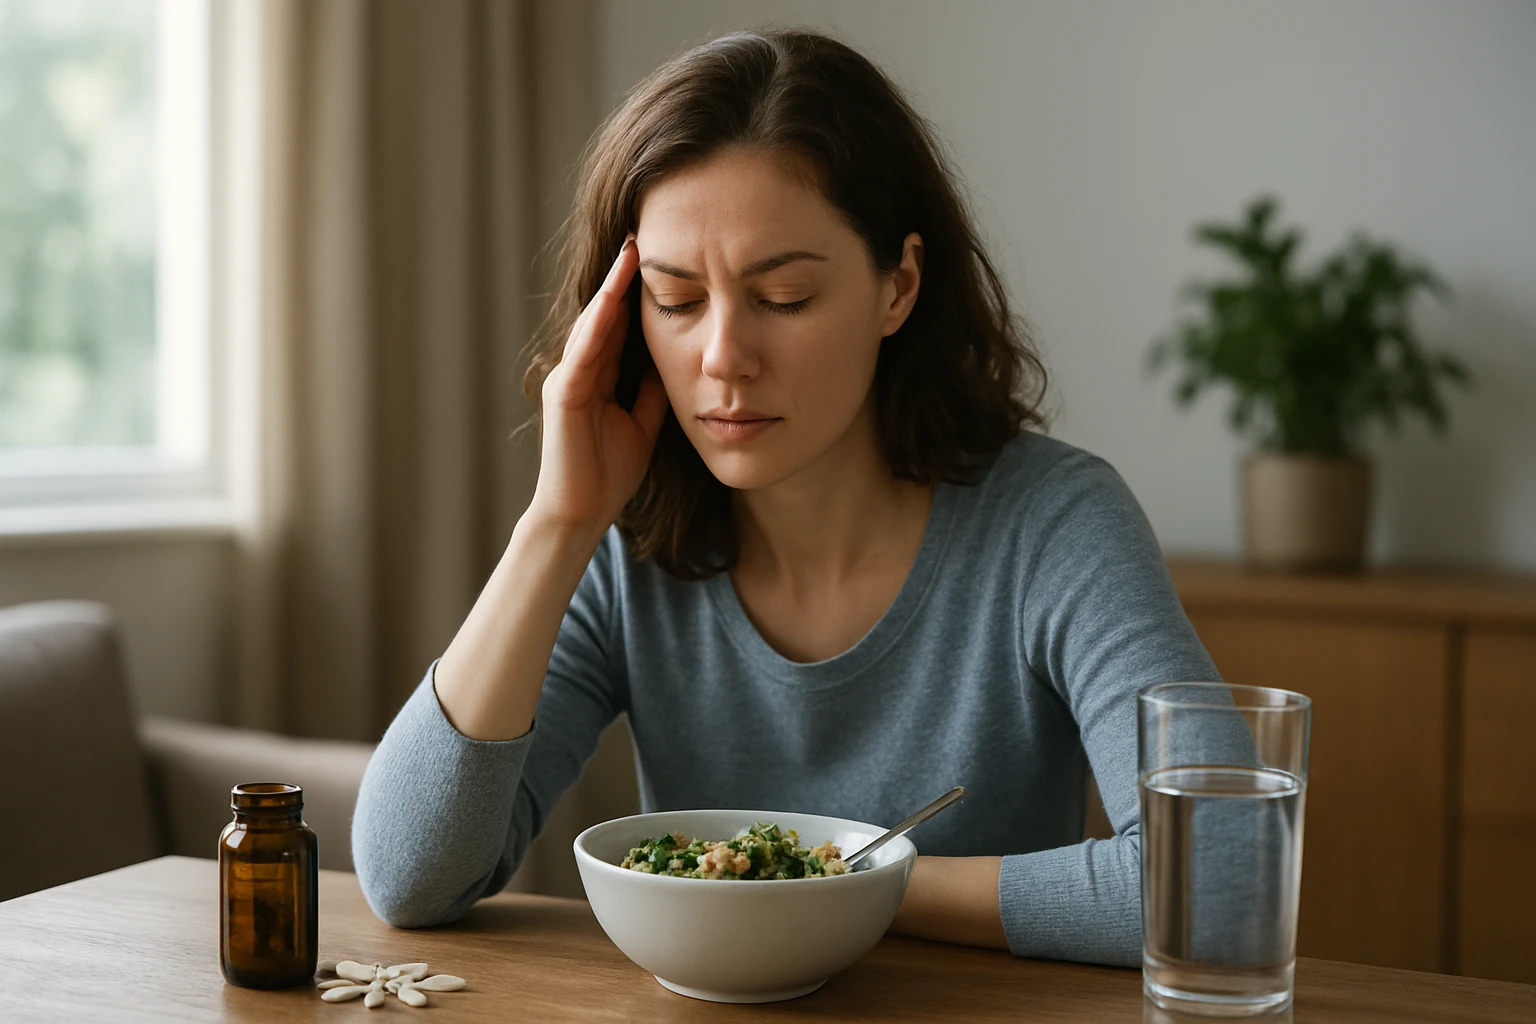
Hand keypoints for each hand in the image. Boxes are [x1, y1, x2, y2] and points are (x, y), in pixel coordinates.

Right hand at [528, 237, 668, 541]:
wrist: (582, 512)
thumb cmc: (609, 473)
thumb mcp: (644, 422)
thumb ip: (652, 390)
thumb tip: (675, 357)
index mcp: (600, 376)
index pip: (622, 324)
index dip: (640, 292)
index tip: (663, 257)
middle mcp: (581, 370)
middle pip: (606, 314)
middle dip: (623, 276)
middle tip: (643, 234)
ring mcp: (568, 379)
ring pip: (593, 324)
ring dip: (611, 287)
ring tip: (629, 251)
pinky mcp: (564, 394)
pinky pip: (584, 351)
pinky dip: (598, 323)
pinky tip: (613, 297)